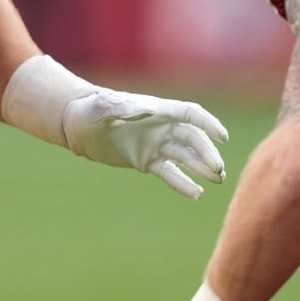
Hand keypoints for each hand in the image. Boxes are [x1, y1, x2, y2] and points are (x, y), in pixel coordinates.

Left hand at [62, 89, 227, 198]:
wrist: (76, 126)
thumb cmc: (89, 109)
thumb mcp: (102, 107)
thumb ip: (122, 107)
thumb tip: (147, 109)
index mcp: (156, 110)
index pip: (190, 114)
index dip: (208, 123)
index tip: (223, 137)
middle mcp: (160, 127)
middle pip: (193, 139)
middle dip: (207, 153)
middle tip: (217, 169)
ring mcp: (155, 145)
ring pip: (185, 157)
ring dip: (202, 167)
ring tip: (217, 180)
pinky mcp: (146, 162)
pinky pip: (169, 173)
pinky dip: (182, 183)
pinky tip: (196, 194)